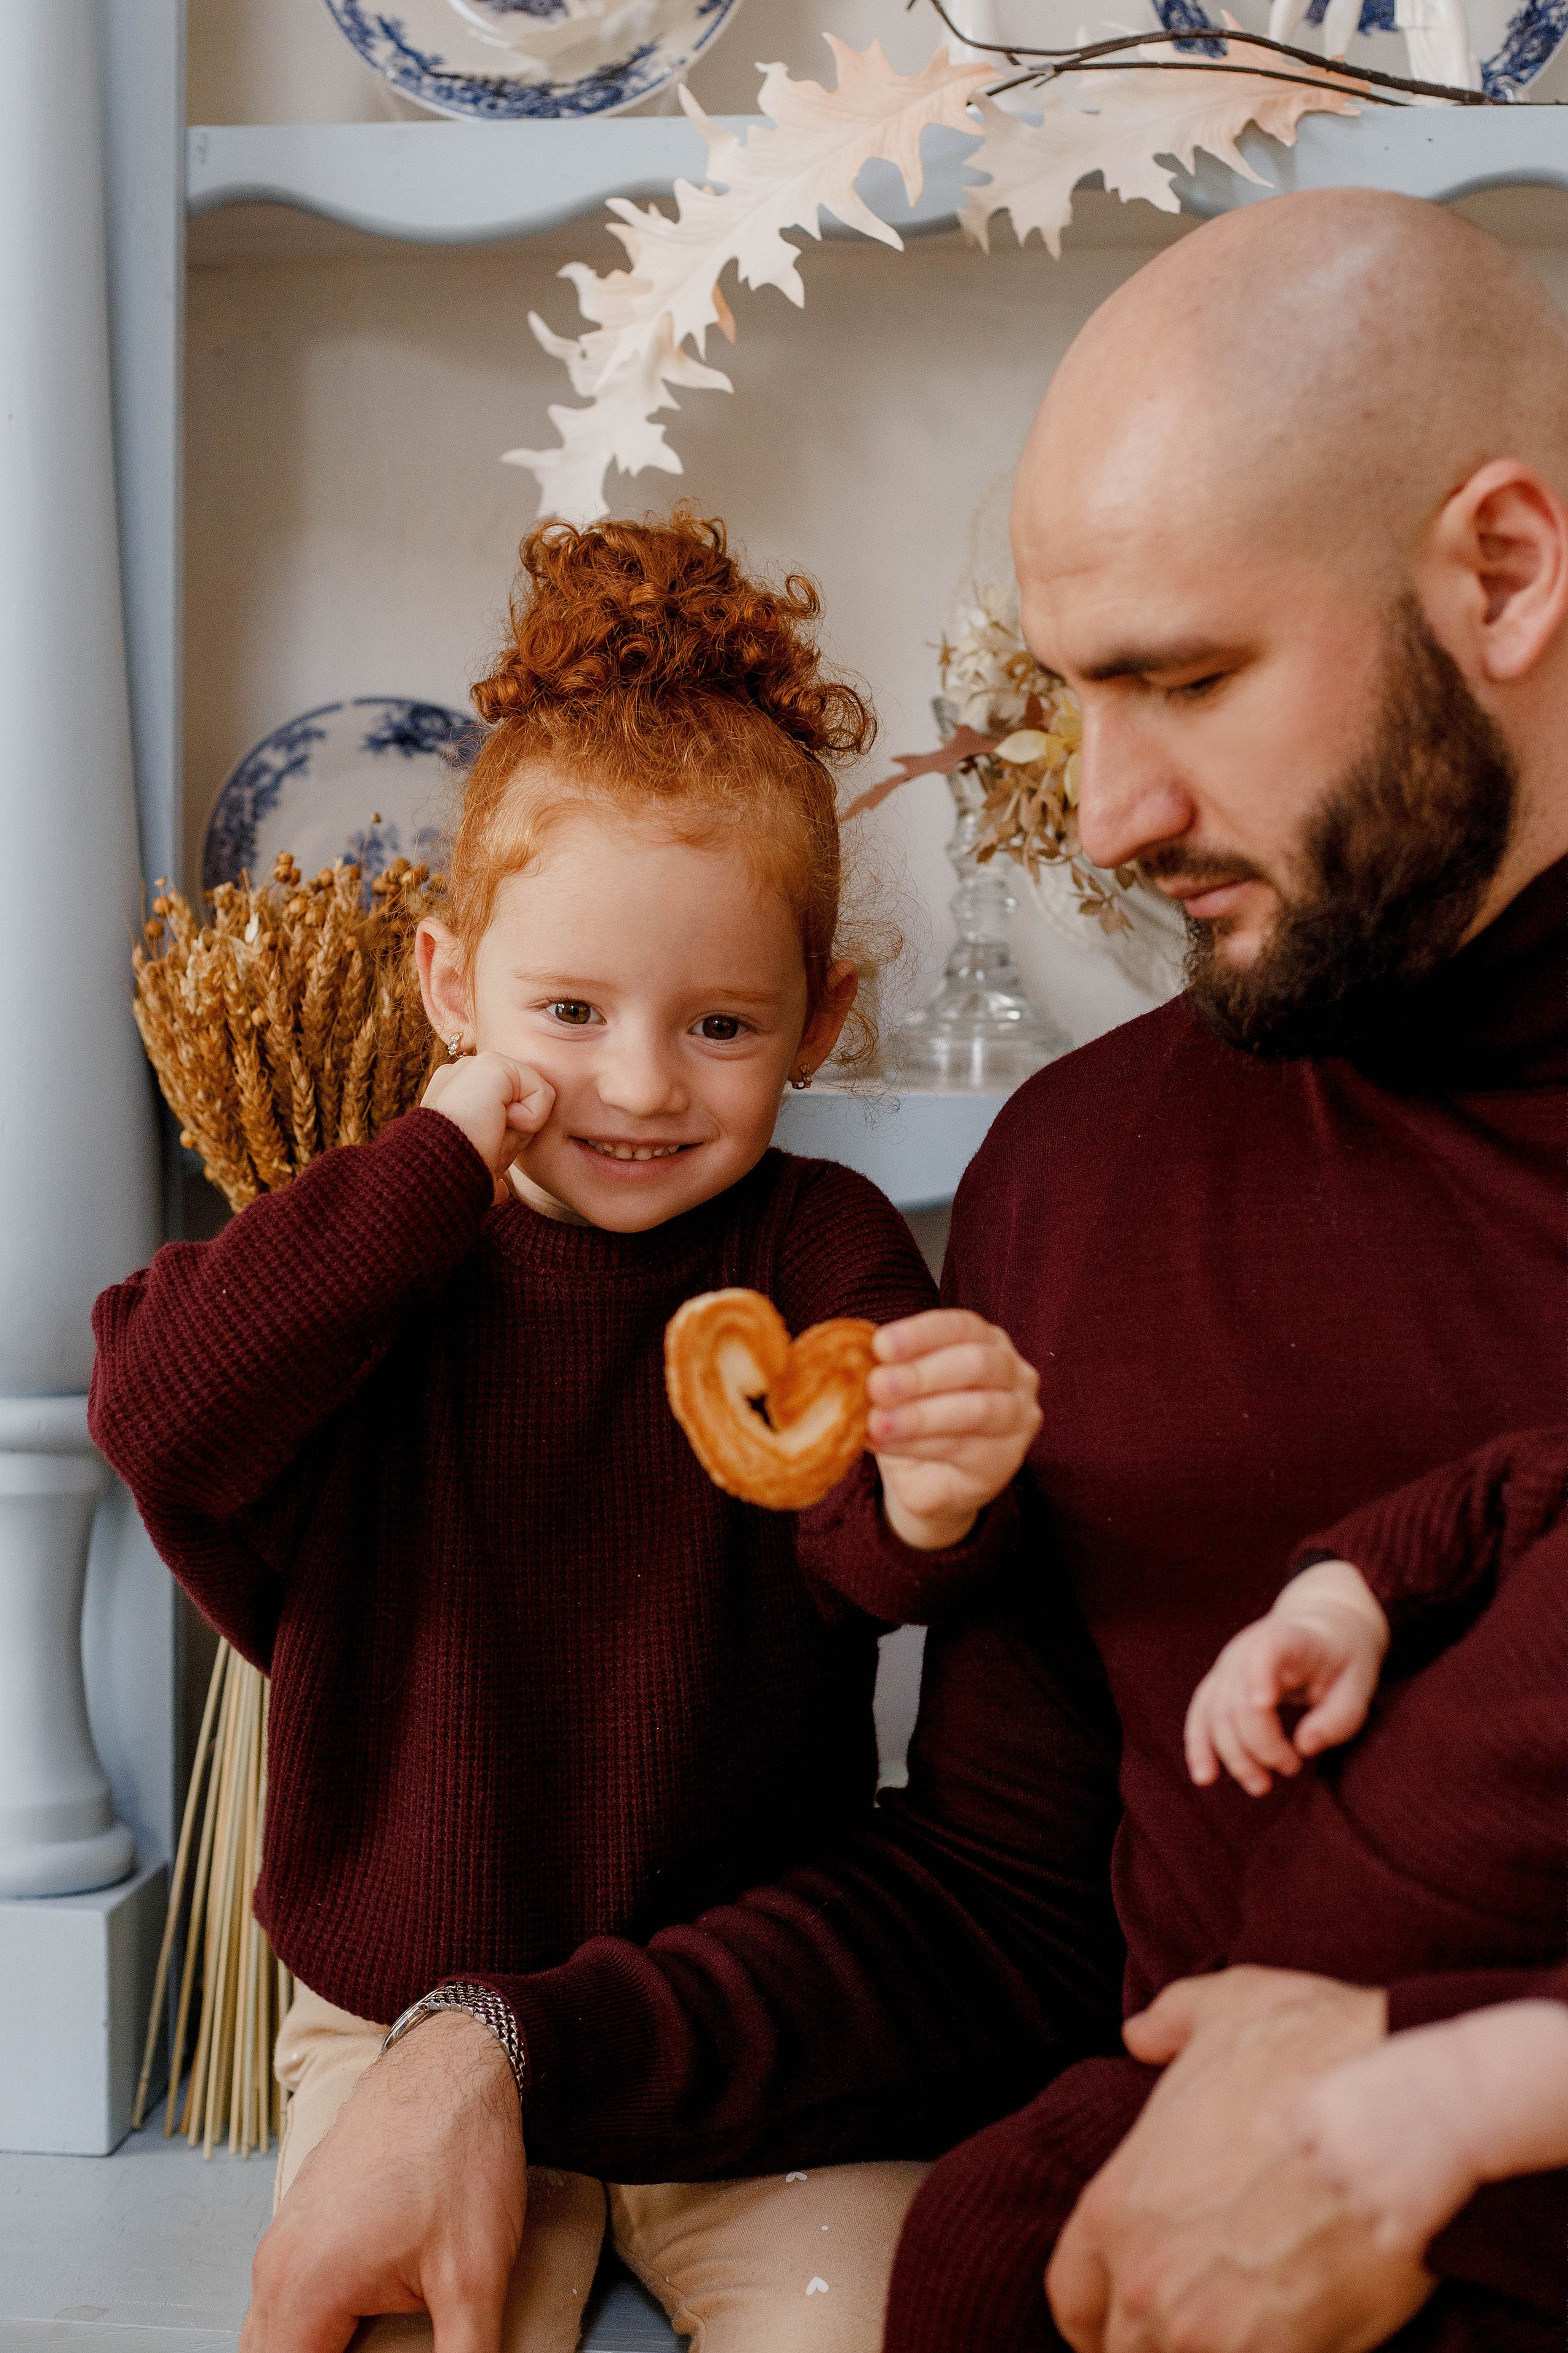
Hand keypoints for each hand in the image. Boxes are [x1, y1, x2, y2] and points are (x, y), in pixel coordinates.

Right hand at [240, 2010, 525, 2352]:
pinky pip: (292, 2292)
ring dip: (314, 2344)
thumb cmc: (460, 2153)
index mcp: (304, 2289)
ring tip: (371, 2345)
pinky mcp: (307, 2216)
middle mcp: (278, 2264)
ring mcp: (288, 2235)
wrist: (456, 2061)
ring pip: (276, 2330)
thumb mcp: (474, 2281)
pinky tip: (364, 2325)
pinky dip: (315, 2322)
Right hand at [422, 1051, 554, 1183]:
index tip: (482, 1146)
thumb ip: (493, 1157)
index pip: (510, 1103)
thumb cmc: (455, 1174)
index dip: (510, 1133)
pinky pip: (542, 1092)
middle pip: (525, 1098)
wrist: (437, 1170)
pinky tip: (499, 1122)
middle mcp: (464, 1074)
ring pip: (535, 1095)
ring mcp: (476, 1065)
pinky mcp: (493, 1064)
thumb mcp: (481, 1161)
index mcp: (458, 1093)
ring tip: (490, 1132)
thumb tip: (501, 1191)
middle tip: (487, 1141)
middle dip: (517, 1129)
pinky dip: (530, 1118)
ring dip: (521, 1127)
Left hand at [866, 1308, 1041, 1551]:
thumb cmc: (915, 1416)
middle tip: (877, 1385)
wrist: (926, 1476)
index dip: (921, 1333)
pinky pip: (964, 1448)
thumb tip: (855, 1353)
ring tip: (878, 1422)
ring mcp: (1018, 1418)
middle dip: (922, 1374)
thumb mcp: (901, 1384)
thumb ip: (891, 1367)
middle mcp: (1014, 1374)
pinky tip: (887, 1444)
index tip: (880, 1345)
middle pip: (976, 1364)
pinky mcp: (1006, 1460)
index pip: (962, 1326)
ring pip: (976, 1409)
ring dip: (920, 1415)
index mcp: (988, 1341)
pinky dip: (919, 1444)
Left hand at [1048, 1968, 1432, 2352]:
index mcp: (1117, 2204)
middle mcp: (1146, 2277)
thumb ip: (1170, 2023)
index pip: (1072, 2296)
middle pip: (1122, 2349)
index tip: (1123, 2313)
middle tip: (1199, 2321)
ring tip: (1237, 2332)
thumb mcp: (1227, 2006)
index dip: (1097, 2309)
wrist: (1407, 2111)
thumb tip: (1139, 2035)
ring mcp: (1207, 2331)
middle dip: (1151, 2342)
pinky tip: (1286, 2344)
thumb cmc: (1318, 2052)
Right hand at [1185, 1560, 1389, 1795]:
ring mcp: (1228, 1665)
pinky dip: (1199, 1746)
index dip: (1258, 1676)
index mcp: (1288, 1638)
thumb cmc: (1344, 1659)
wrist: (1322, 1625)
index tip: (1265, 1705)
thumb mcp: (1359, 1684)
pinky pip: (1201, 1714)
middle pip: (1238, 1701)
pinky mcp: (1219, 1682)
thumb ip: (1338, 1717)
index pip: (1266, 1652)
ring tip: (1260, 1786)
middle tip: (1292, 1768)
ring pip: (1215, 1713)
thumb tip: (1304, 1747)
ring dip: (1233, 1756)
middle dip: (1259, 1746)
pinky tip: (1205, 1777)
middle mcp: (1247, 1648)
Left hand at [1295, 1998, 1567, 2256]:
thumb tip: (1306, 2144)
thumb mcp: (1359, 2072)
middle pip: (1330, 2176)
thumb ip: (1331, 2108)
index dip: (1334, 2136)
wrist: (1476, 2092)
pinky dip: (1409, 2231)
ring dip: (1384, 2198)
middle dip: (1358, 2166)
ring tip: (1418, 2163)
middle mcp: (1333, 2153)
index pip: (1303, 2142)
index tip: (1365, 2125)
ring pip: (1360, 2209)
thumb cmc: (1423, 2071)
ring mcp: (1366, 2190)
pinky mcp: (1403, 2220)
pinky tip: (1428, 2200)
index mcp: (1314, 2110)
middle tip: (1399, 2143)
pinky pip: (1391, 2241)